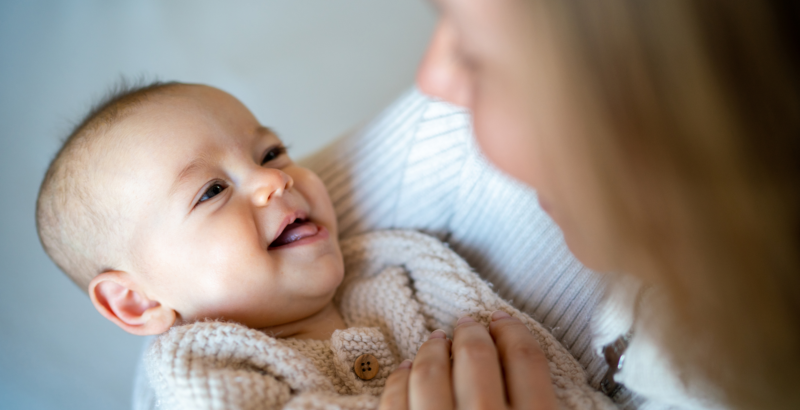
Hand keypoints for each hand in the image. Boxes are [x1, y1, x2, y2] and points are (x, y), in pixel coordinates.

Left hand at [379, 310, 556, 409]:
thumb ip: (539, 399)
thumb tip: (529, 362)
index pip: (526, 360)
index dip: (514, 332)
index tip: (503, 320)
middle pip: (477, 358)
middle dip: (470, 334)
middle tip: (467, 324)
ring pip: (431, 374)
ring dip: (433, 350)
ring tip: (436, 341)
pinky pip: (396, 402)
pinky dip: (400, 380)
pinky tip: (406, 372)